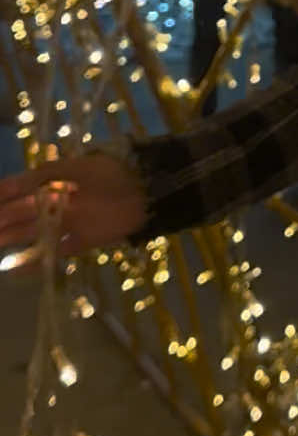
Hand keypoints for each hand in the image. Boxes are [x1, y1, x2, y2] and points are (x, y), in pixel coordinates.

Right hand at [0, 154, 147, 268]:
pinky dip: (35, 262)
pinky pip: (54, 253)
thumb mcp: (78, 166)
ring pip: (34, 233)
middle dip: (4, 218)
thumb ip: (47, 174)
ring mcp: (70, 224)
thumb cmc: (112, 173)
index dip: (6, 195)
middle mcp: (60, 203)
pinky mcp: (82, 241)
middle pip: (25, 213)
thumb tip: (14, 182)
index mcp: (58, 182)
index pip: (23, 190)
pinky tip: (15, 269)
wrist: (146, 191)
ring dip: (13, 238)